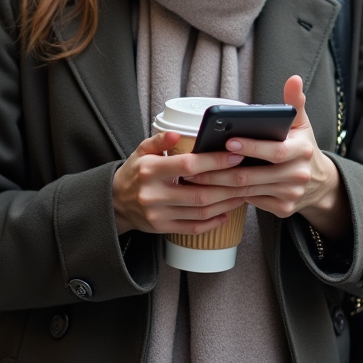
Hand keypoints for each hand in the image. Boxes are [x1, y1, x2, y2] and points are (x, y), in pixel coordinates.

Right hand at [112, 130, 246, 236]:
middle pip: (199, 193)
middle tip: (247, 176)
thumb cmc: (134, 173)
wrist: (115, 203)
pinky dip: (212, 222)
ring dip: (225, 203)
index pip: (188, 166)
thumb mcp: (141, 151)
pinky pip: (193, 228)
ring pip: (200, 212)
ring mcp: (159, 214)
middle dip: (228, 185)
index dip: (214, 161)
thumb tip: (176, 134)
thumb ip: (159, 140)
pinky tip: (226, 213)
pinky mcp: (163, 228)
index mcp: (150, 170)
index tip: (235, 156)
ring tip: (242, 193)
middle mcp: (154, 194)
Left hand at [185, 76, 350, 238]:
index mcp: (303, 151)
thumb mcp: (301, 124)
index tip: (228, 141)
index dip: (252, 147)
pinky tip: (212, 189)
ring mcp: (290, 195)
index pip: (276, 151)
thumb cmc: (301, 147)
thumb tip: (293, 78)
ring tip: (196, 177)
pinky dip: (231, 196)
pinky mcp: (283, 209)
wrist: (318, 183)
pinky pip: (251, 201)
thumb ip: (295, 102)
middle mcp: (299, 175)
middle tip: (197, 164)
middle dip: (222, 170)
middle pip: (254, 175)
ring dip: (220, 185)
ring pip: (248, 190)